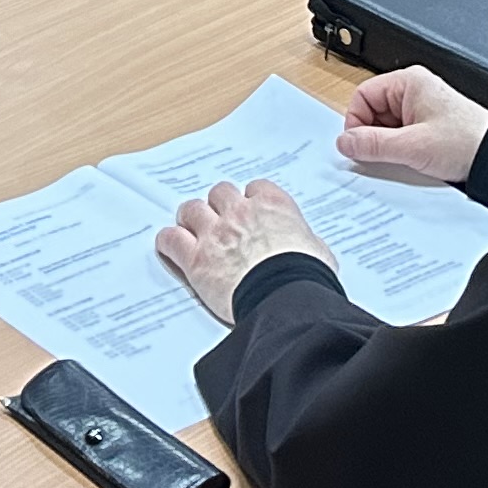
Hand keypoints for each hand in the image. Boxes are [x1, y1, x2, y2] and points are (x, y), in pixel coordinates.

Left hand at [153, 177, 336, 321]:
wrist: (286, 298)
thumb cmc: (307, 277)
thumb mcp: (318, 252)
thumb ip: (306, 241)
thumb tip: (309, 247)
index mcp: (272, 206)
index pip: (255, 188)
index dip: (250, 200)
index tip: (250, 210)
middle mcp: (240, 213)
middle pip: (219, 193)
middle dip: (219, 205)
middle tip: (220, 220)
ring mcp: (215, 233)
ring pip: (191, 210)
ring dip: (191, 219)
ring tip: (191, 228)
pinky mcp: (196, 259)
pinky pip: (171, 239)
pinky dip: (168, 241)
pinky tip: (169, 245)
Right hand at [334, 64, 487, 188]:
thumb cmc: (467, 142)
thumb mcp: (412, 146)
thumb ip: (374, 144)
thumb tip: (345, 142)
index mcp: (409, 82)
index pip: (363, 96)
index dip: (356, 121)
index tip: (357, 145)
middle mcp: (414, 91)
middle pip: (373, 111)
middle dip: (373, 136)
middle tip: (378, 157)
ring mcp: (421, 110)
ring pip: (387, 126)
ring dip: (388, 145)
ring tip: (402, 159)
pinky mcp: (428, 127)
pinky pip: (401, 136)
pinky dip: (400, 150)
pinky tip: (410, 162)